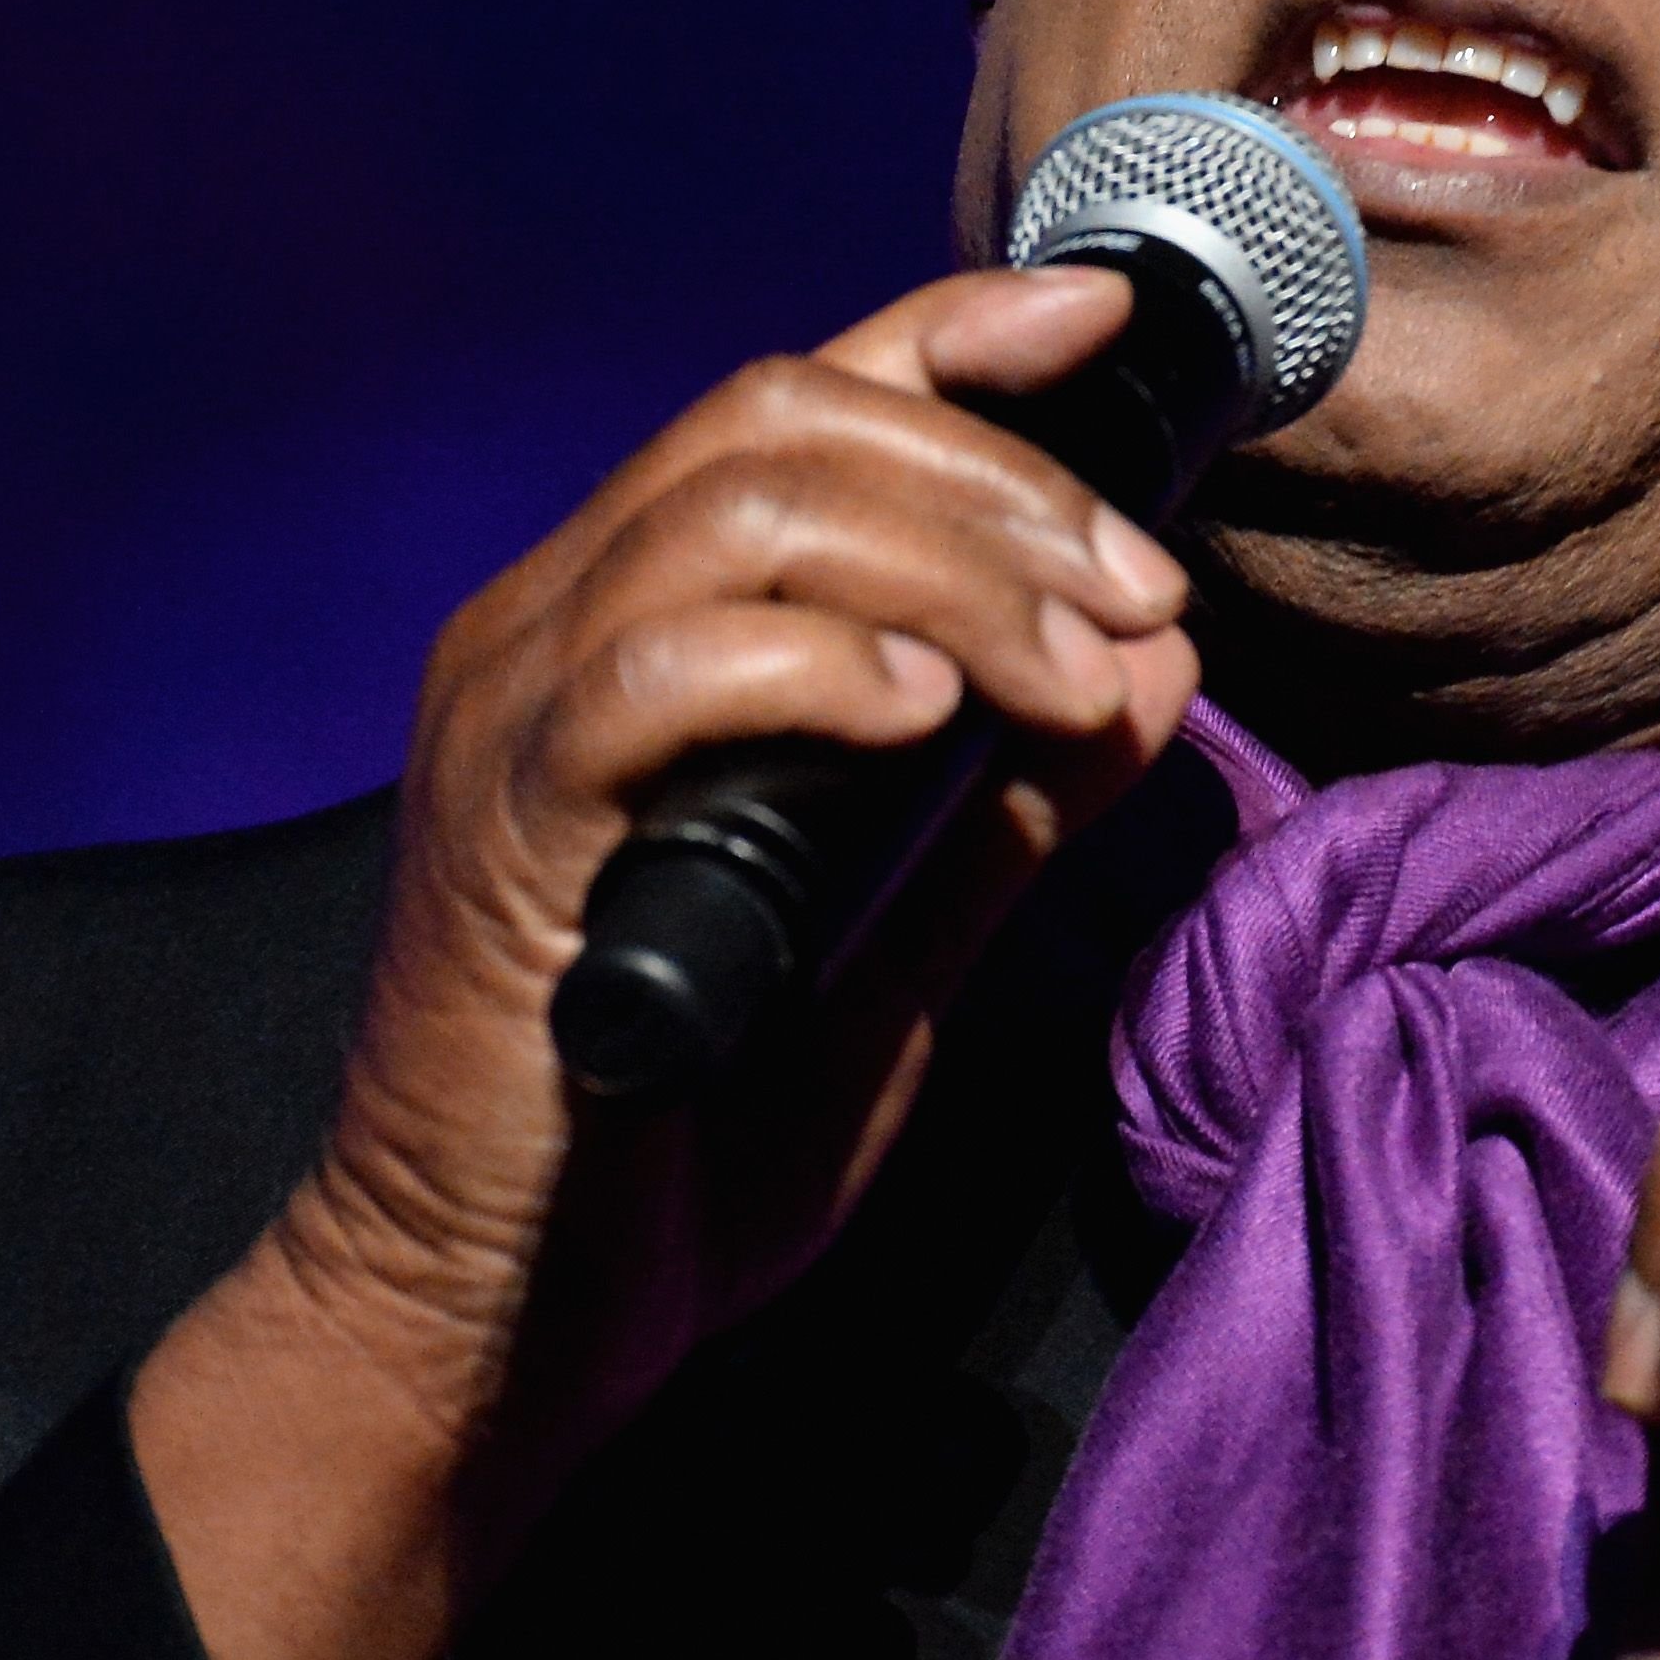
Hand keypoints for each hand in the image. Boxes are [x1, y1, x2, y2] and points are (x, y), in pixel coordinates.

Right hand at [133, 266, 1200, 1659]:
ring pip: (736, 507)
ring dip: (947, 564)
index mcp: (637, 629)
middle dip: (1001, 479)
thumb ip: (1015, 809)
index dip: (952, 332)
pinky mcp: (504, 826)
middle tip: (1141, 595)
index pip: (794, 398)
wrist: (501, 1333)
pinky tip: (926, 717)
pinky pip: (659, 669)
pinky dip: (820, 662)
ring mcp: (513, 715)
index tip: (1110, 326)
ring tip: (1072, 673)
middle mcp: (554, 627)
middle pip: (784, 418)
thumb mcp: (901, 954)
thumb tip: (1158, 662)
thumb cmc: (677, 1152)